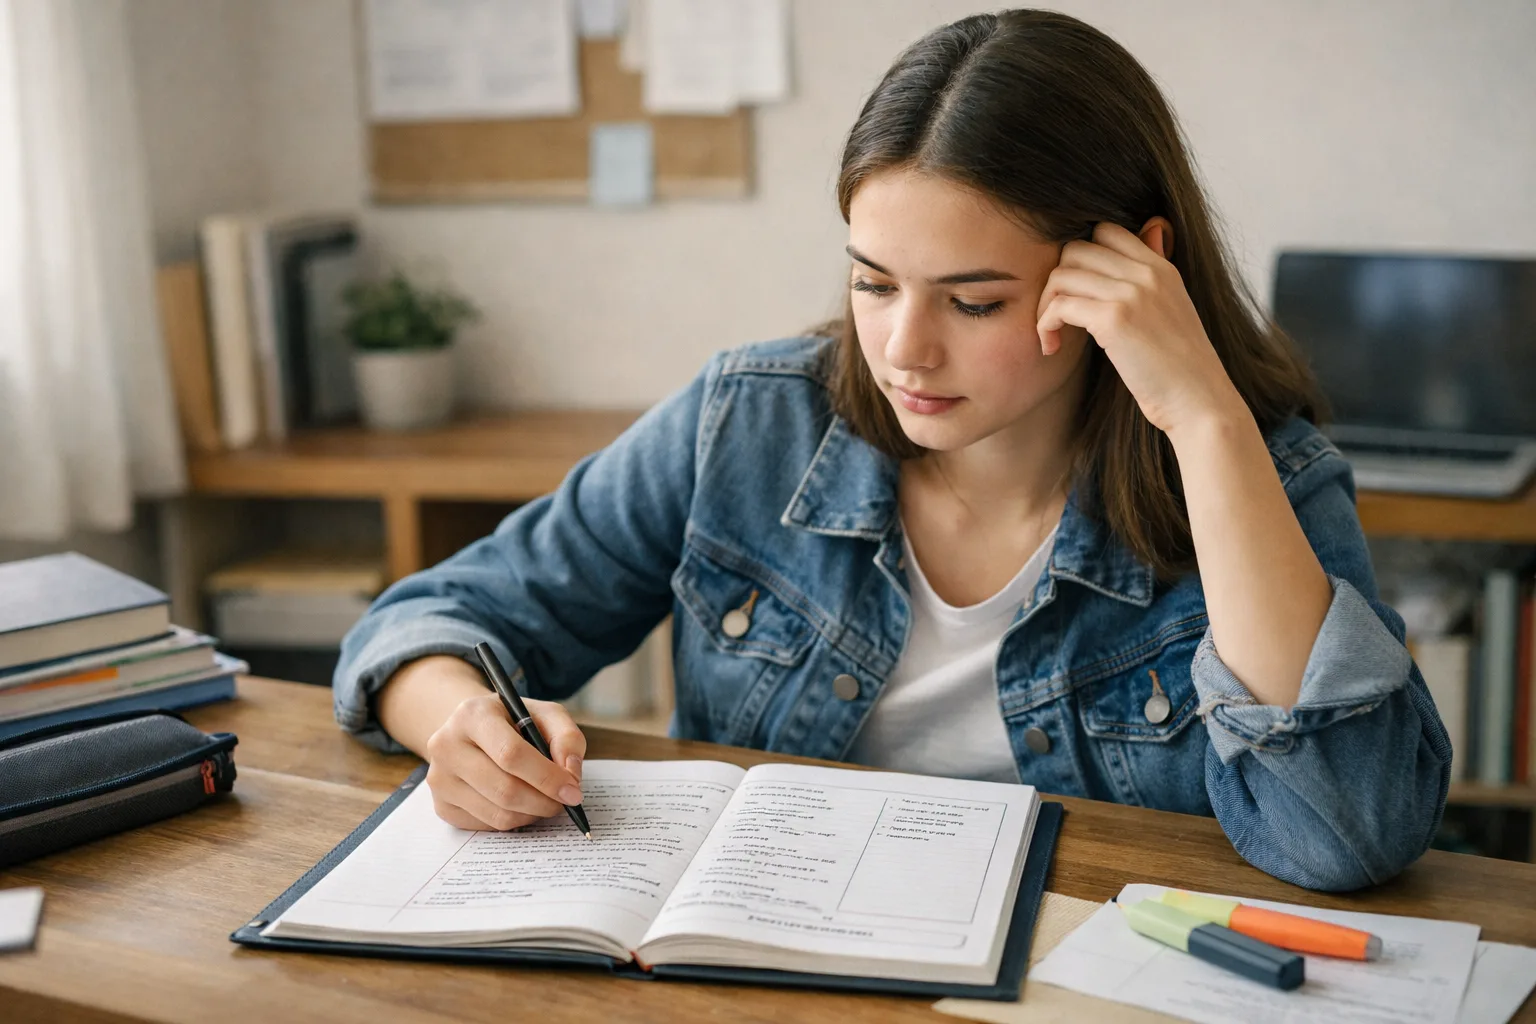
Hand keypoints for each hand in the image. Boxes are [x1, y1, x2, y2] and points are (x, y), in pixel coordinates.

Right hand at [423, 686, 586, 831]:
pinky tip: (520, 804)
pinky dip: (513, 820)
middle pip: (504, 789)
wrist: (470, 730)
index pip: (511, 754)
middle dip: (543, 801)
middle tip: (564, 802)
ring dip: (531, 814)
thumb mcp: (543, 714)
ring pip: (497, 814)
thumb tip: (571, 773)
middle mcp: (447, 745)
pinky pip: (486, 826)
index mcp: (472, 715)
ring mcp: (439, 779)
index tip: (573, 791)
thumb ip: (566, 737)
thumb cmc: (512, 721)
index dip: (547, 777)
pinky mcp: (441, 805)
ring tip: (544, 800)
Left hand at [1035, 221, 1244, 435]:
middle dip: (1055, 282)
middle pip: (1075, 249)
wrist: (1198, 401)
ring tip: (1051, 335)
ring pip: (1061, 275)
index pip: (1106, 231)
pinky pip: (1059, 306)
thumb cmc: (1179, 367)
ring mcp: (1131, 293)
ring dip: (1045, 305)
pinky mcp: (1114, 319)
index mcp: (1160, 267)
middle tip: (1056, 316)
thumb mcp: (1173, 306)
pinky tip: (1051, 348)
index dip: (1079, 259)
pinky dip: (1045, 326)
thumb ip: (1154, 271)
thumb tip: (1151, 227)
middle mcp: (1146, 273)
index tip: (1076, 293)